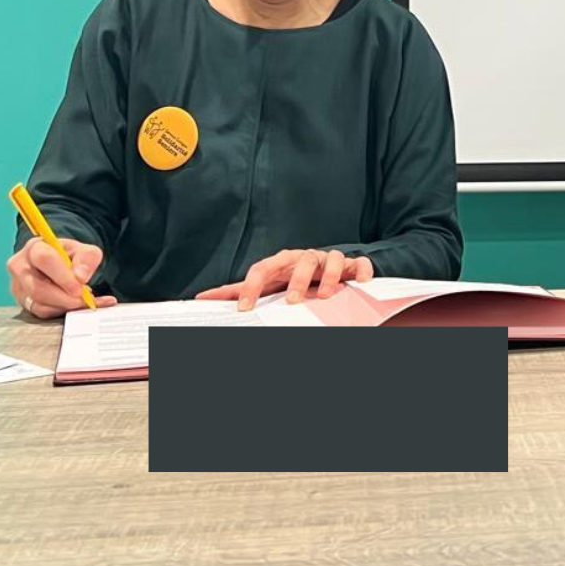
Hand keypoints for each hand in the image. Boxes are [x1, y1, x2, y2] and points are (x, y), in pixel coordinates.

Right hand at [6, 238, 116, 319]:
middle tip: (83, 298)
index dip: (63, 277)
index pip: (44, 259)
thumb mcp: (85, 250)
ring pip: (38, 303)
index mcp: (35, 247)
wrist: (59, 263)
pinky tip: (72, 304)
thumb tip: (81, 277)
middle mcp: (20, 266)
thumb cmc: (70, 255)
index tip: (79, 288)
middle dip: (64, 297)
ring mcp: (18, 285)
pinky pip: (40, 311)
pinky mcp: (22, 301)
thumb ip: (87, 258)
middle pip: (38, 288)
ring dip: (64, 305)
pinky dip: (60, 310)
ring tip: (80, 299)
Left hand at [195, 248, 375, 310]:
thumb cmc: (294, 278)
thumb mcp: (269, 284)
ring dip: (330, 276)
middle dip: (297, 280)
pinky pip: (360, 262)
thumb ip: (239, 290)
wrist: (330, 269)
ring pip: (332, 258)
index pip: (264, 267)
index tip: (244, 308)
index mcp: (284, 262)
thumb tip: (202, 297)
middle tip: (292, 301)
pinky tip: (362, 282)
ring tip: (326, 296)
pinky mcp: (353, 264)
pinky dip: (362, 270)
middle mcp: (307, 257)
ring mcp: (330, 259)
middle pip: (301, 260)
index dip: (252, 285)